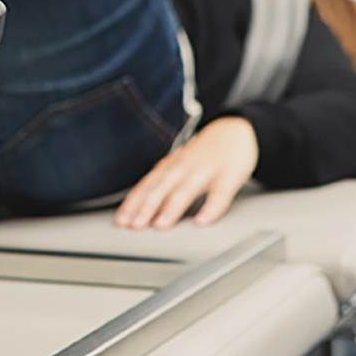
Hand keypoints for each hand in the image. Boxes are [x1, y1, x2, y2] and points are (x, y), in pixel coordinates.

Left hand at [114, 117, 257, 229]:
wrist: (234, 130)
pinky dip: (211, 208)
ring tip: (160, 225)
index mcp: (170, 166)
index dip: (133, 203)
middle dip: (146, 207)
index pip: (147, 185)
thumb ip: (162, 183)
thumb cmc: (202, 154)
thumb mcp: (178, 164)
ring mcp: (205, 170)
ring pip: (186, 190)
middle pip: (162, 187)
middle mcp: (184, 167)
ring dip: (171, 207)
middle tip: (134, 225)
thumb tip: (140, 208)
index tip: (121, 221)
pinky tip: (202, 221)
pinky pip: (220, 194)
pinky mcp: (228, 176)